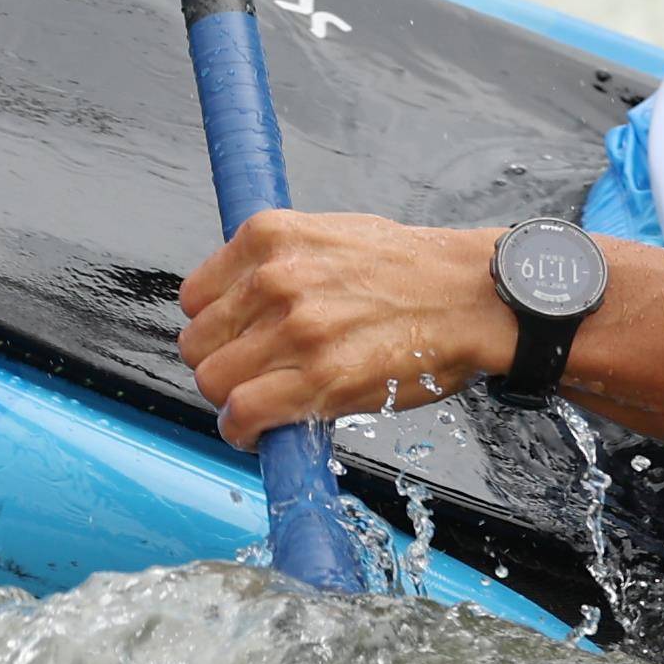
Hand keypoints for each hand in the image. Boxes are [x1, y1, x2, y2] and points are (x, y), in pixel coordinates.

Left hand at [177, 212, 514, 445]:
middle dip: (220, 364)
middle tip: (254, 373)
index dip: (213, 325)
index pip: (194, 295)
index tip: (234, 338)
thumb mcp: (332, 233)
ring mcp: (296, 329)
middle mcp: (275, 277)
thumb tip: (237, 298)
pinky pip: (243, 415)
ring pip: (213, 382)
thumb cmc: (408, 267)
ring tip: (265, 400)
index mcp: (272, 235)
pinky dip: (243, 430)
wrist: (469, 294)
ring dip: (233, 399)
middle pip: (197, 343)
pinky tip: (263, 428)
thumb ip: (279, 259)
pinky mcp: (320, 379)